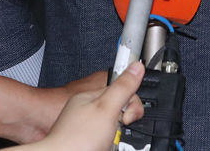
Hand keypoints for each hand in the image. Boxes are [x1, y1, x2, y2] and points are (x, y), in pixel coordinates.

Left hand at [24, 62, 145, 150]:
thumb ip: (123, 87)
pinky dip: (106, 145)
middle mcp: (86, 111)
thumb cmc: (73, 137)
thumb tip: (136, 66)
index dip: (130, 104)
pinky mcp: (83, 143)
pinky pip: (103, 141)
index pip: (121, 91)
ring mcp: (84, 128)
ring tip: (105, 144)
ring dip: (114, 138)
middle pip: (117, 112)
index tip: (127, 117)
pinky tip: (100, 148)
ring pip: (111, 129)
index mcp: (91, 96)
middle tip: (114, 131)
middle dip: (121, 124)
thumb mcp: (106, 108)